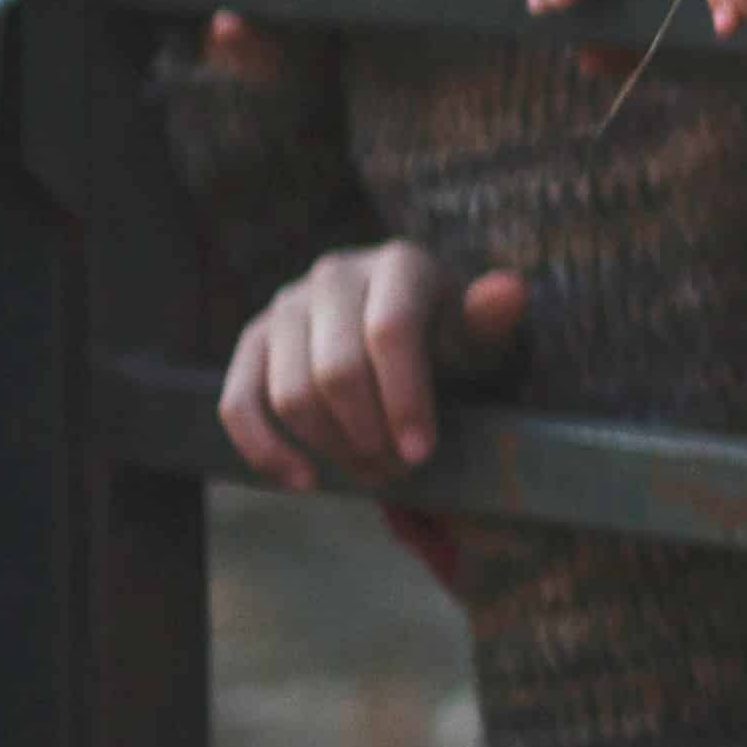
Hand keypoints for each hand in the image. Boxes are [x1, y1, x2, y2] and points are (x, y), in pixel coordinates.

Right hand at [216, 243, 527, 491]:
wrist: (411, 330)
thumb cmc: (452, 335)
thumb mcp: (479, 332)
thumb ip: (491, 318)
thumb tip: (509, 291)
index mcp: (398, 263)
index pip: (389, 333)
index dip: (403, 399)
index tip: (421, 453)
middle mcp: (334, 274)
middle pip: (336, 371)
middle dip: (369, 434)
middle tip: (399, 470)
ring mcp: (286, 306)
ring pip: (289, 394)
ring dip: (330, 448)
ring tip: (372, 473)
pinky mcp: (252, 342)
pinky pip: (238, 404)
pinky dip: (266, 451)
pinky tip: (304, 482)